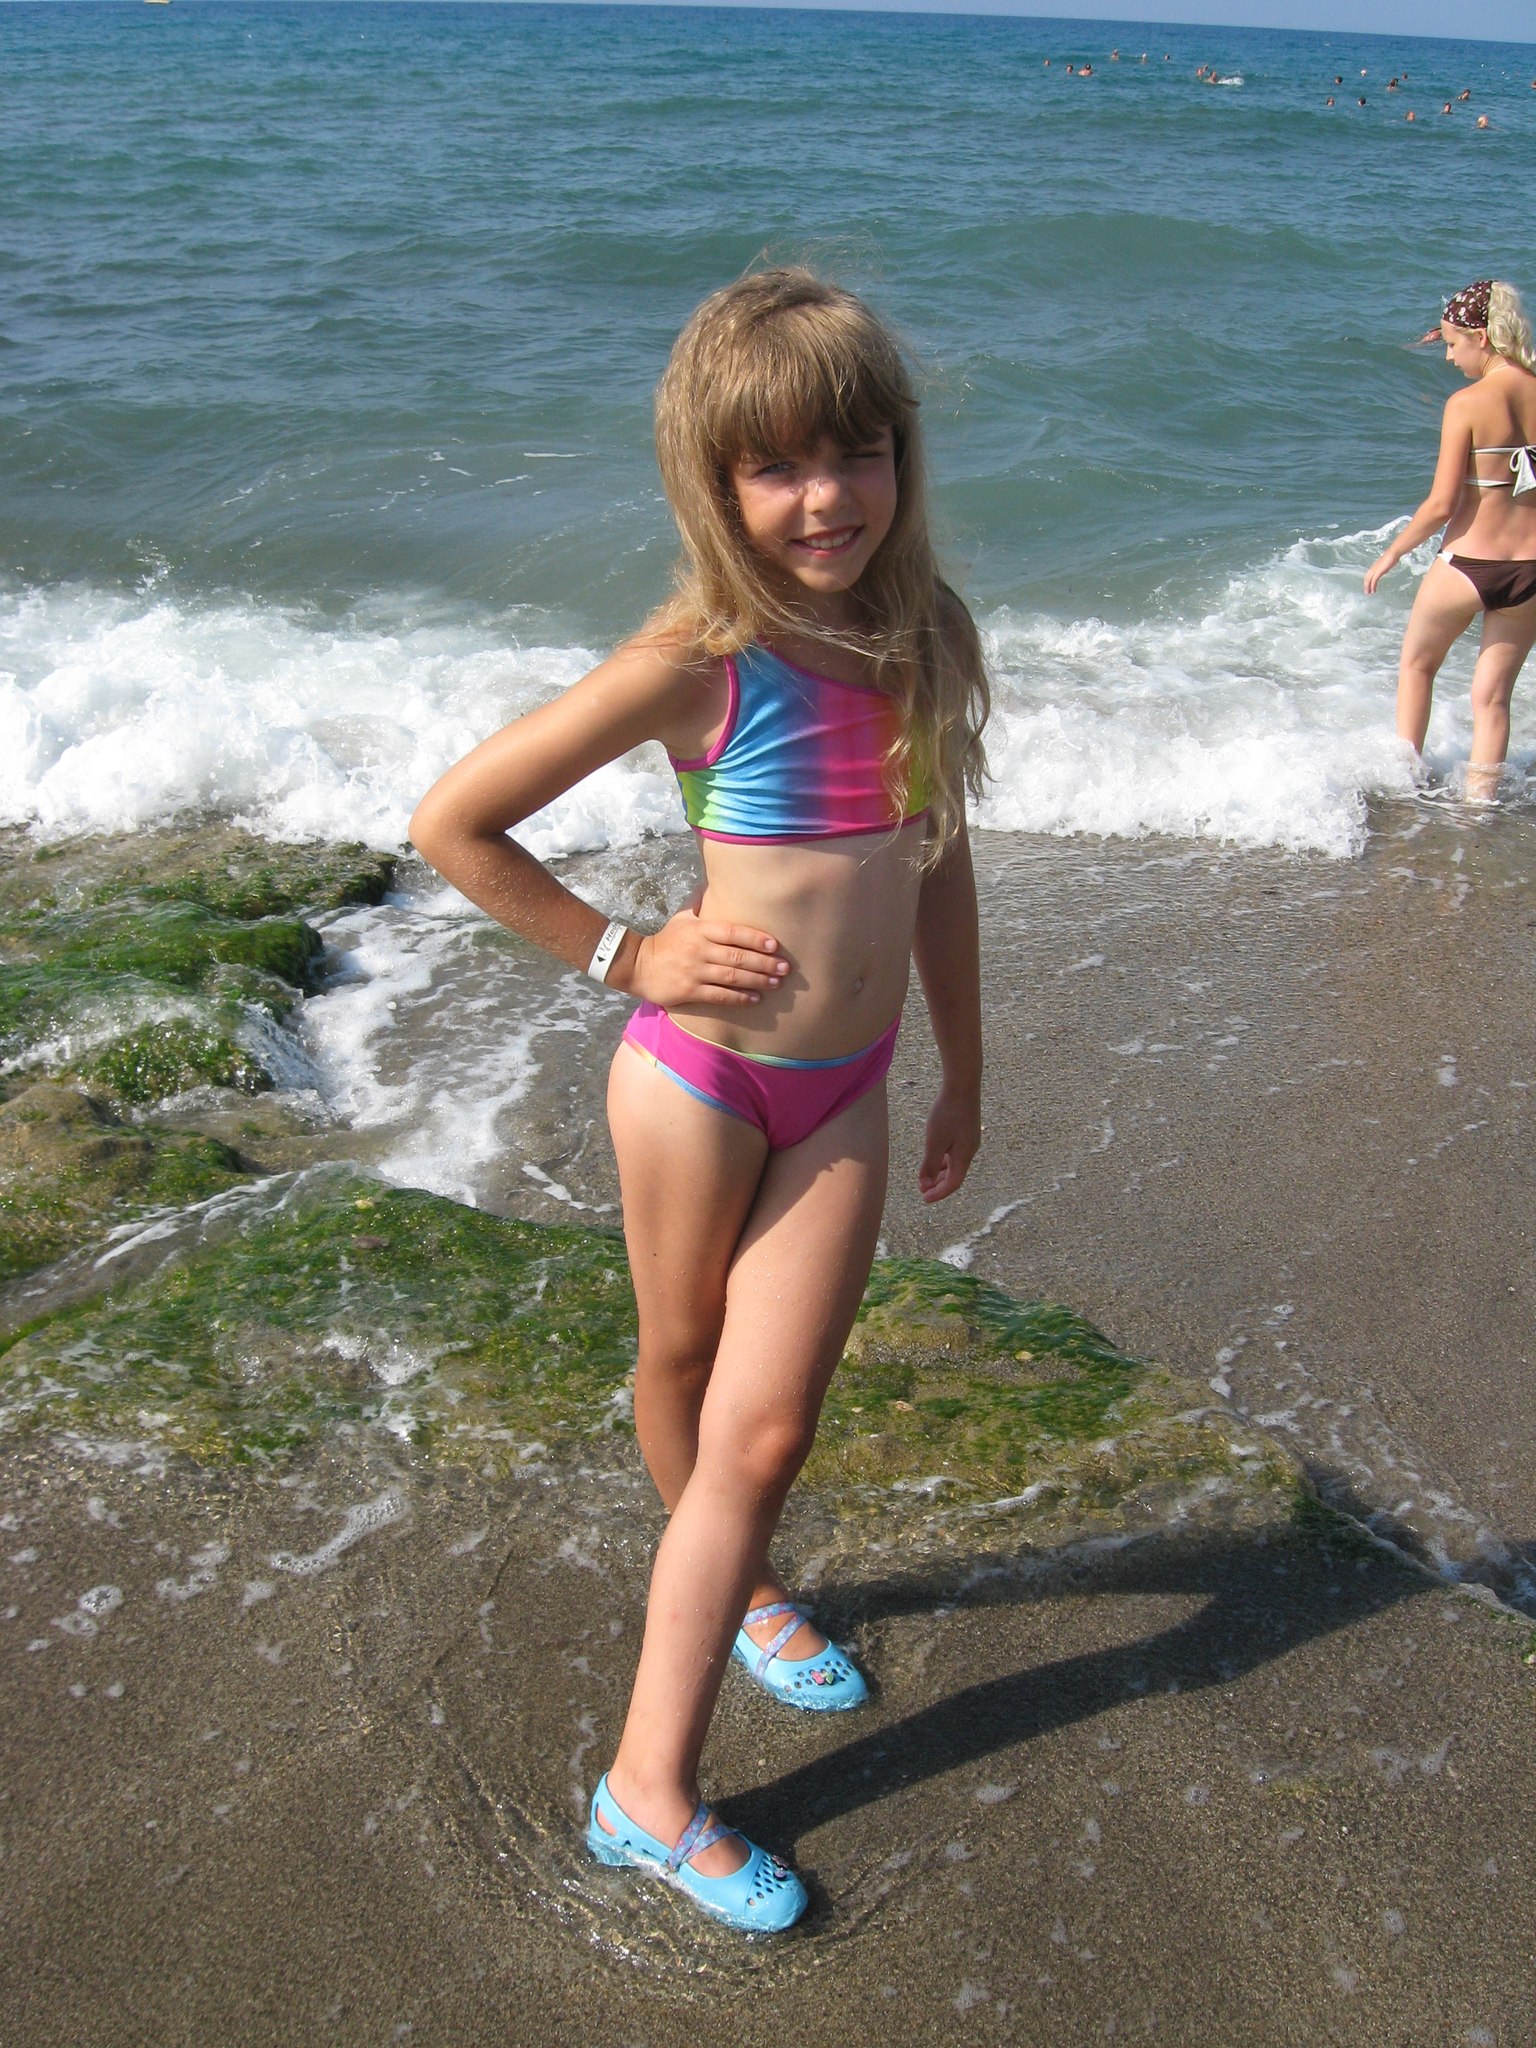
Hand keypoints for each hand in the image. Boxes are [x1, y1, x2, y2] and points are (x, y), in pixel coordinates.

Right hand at [621, 904, 789, 1007]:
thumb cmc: (666, 940)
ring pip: (732, 977)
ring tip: (776, 984)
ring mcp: (694, 971)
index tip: (775, 945)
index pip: (733, 932)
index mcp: (700, 929)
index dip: (755, 938)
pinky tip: (755, 999)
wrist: (636, 965)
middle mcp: (698, 950)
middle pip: (737, 957)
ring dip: (757, 981)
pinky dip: (739, 998)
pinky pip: (719, 996)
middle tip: (785, 968)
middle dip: (764, 963)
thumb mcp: (682, 918)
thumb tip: (717, 882)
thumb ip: (701, 903)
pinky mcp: (689, 991)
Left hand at [917, 1083, 981, 1203]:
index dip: (939, 1193)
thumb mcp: (934, 1141)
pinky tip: (934, 1156)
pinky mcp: (966, 1129)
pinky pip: (954, 1151)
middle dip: (938, 1184)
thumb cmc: (947, 1113)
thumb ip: (929, 1164)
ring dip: (940, 1172)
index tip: (924, 1199)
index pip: (953, 1183)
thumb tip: (925, 1184)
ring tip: (926, 1177)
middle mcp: (970, 1150)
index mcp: (964, 1156)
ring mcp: (969, 1139)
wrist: (962, 1085)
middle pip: (955, 1175)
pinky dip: (943, 1159)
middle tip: (923, 1190)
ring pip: (954, 1163)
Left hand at [1363, 551, 1395, 594]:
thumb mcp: (1386, 564)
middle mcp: (1373, 568)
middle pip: (1366, 578)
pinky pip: (1374, 580)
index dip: (1367, 581)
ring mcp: (1375, 569)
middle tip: (1367, 592)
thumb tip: (1383, 571)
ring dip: (1368, 587)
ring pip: (1369, 580)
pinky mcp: (1379, 571)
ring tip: (1369, 593)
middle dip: (1366, 585)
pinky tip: (1374, 590)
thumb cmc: (1392, 557)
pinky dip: (1373, 586)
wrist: (1393, 553)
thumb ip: (1383, 568)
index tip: (1368, 586)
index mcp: (1375, 566)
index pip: (1368, 575)